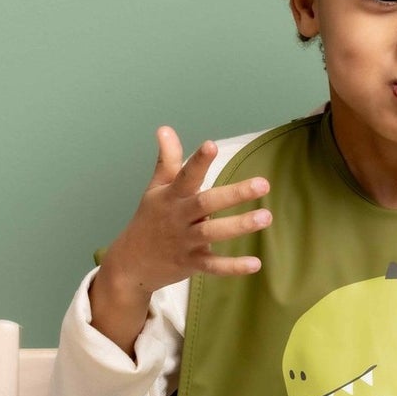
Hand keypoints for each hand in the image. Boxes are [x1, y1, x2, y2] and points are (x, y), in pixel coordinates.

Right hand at [101, 128, 271, 293]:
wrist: (130, 264)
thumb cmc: (150, 219)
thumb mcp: (155, 189)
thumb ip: (167, 160)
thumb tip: (165, 128)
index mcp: (171, 196)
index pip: (185, 175)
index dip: (197, 161)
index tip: (211, 145)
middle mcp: (178, 217)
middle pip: (206, 203)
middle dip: (234, 193)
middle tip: (263, 184)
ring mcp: (184, 241)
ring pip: (213, 233)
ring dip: (239, 225)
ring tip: (266, 216)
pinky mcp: (191, 263)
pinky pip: (213, 265)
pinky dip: (233, 267)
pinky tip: (256, 264)